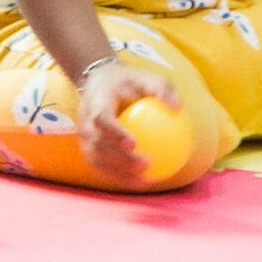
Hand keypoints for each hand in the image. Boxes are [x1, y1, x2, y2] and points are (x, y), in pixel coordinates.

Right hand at [74, 46, 180, 181]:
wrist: (99, 83)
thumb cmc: (128, 81)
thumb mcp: (146, 77)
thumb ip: (161, 89)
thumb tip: (177, 107)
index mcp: (96, 101)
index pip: (101, 119)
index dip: (115, 133)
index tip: (134, 144)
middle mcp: (85, 120)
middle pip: (99, 144)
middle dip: (121, 158)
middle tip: (147, 164)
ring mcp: (84, 136)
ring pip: (98, 159)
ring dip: (120, 172)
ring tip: (146, 180)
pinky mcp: (87, 147)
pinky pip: (101, 166)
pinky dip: (118, 177)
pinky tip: (141, 183)